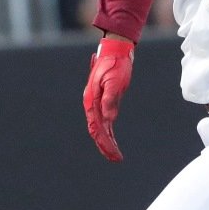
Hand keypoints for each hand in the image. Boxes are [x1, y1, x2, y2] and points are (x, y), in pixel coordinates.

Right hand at [83, 37, 132, 161]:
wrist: (115, 50)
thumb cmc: (115, 64)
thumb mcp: (114, 82)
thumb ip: (110, 100)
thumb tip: (109, 119)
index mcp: (92, 100)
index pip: (97, 127)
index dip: (104, 142)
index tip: (113, 153)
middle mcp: (92, 104)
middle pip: (97, 130)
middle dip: (105, 146)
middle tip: (116, 159)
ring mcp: (96, 102)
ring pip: (100, 127)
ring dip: (107, 141)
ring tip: (115, 155)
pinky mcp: (103, 100)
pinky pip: (104, 120)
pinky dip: (108, 132)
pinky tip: (113, 140)